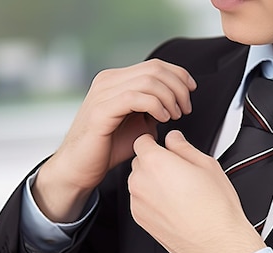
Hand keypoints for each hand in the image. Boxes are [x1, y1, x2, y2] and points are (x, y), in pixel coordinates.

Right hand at [33, 59, 196, 221]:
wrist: (81, 167)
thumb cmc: (109, 148)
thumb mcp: (139, 124)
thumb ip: (153, 108)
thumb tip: (174, 102)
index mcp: (117, 80)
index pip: (155, 65)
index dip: (179, 75)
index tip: (191, 92)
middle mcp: (108, 81)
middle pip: (155, 69)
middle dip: (178, 88)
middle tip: (184, 109)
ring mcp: (103, 93)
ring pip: (148, 81)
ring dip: (169, 98)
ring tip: (174, 115)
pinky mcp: (101, 110)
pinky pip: (135, 98)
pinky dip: (155, 106)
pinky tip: (162, 118)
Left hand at [128, 131, 266, 252]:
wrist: (217, 242)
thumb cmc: (216, 207)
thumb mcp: (207, 164)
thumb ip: (184, 146)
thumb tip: (174, 139)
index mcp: (156, 163)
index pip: (141, 141)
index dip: (155, 142)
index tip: (164, 147)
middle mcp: (141, 182)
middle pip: (140, 162)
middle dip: (155, 163)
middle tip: (179, 172)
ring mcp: (138, 203)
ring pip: (139, 182)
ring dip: (153, 182)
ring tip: (180, 192)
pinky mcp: (140, 220)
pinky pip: (141, 201)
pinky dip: (152, 200)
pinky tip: (175, 206)